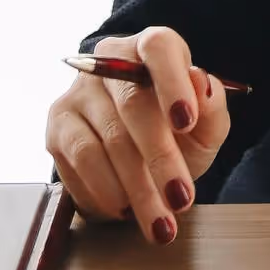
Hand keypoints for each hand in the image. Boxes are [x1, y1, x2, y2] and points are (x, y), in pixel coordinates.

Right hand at [44, 25, 231, 246]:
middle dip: (160, 158)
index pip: (158, 47)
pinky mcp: (57, 126)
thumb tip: (201, 83)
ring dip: (135, 188)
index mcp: (153, 48)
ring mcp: (79, 92)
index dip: (171, 82)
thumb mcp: (207, 126)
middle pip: (132, 104)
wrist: (141, 157)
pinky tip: (125, 209)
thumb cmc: (179, 133)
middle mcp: (110, 60)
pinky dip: (105, 190)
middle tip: (181, 199)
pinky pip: (79, 160)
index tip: (186, 122)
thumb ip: (212, 107)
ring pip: (106, 140)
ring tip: (159, 222)